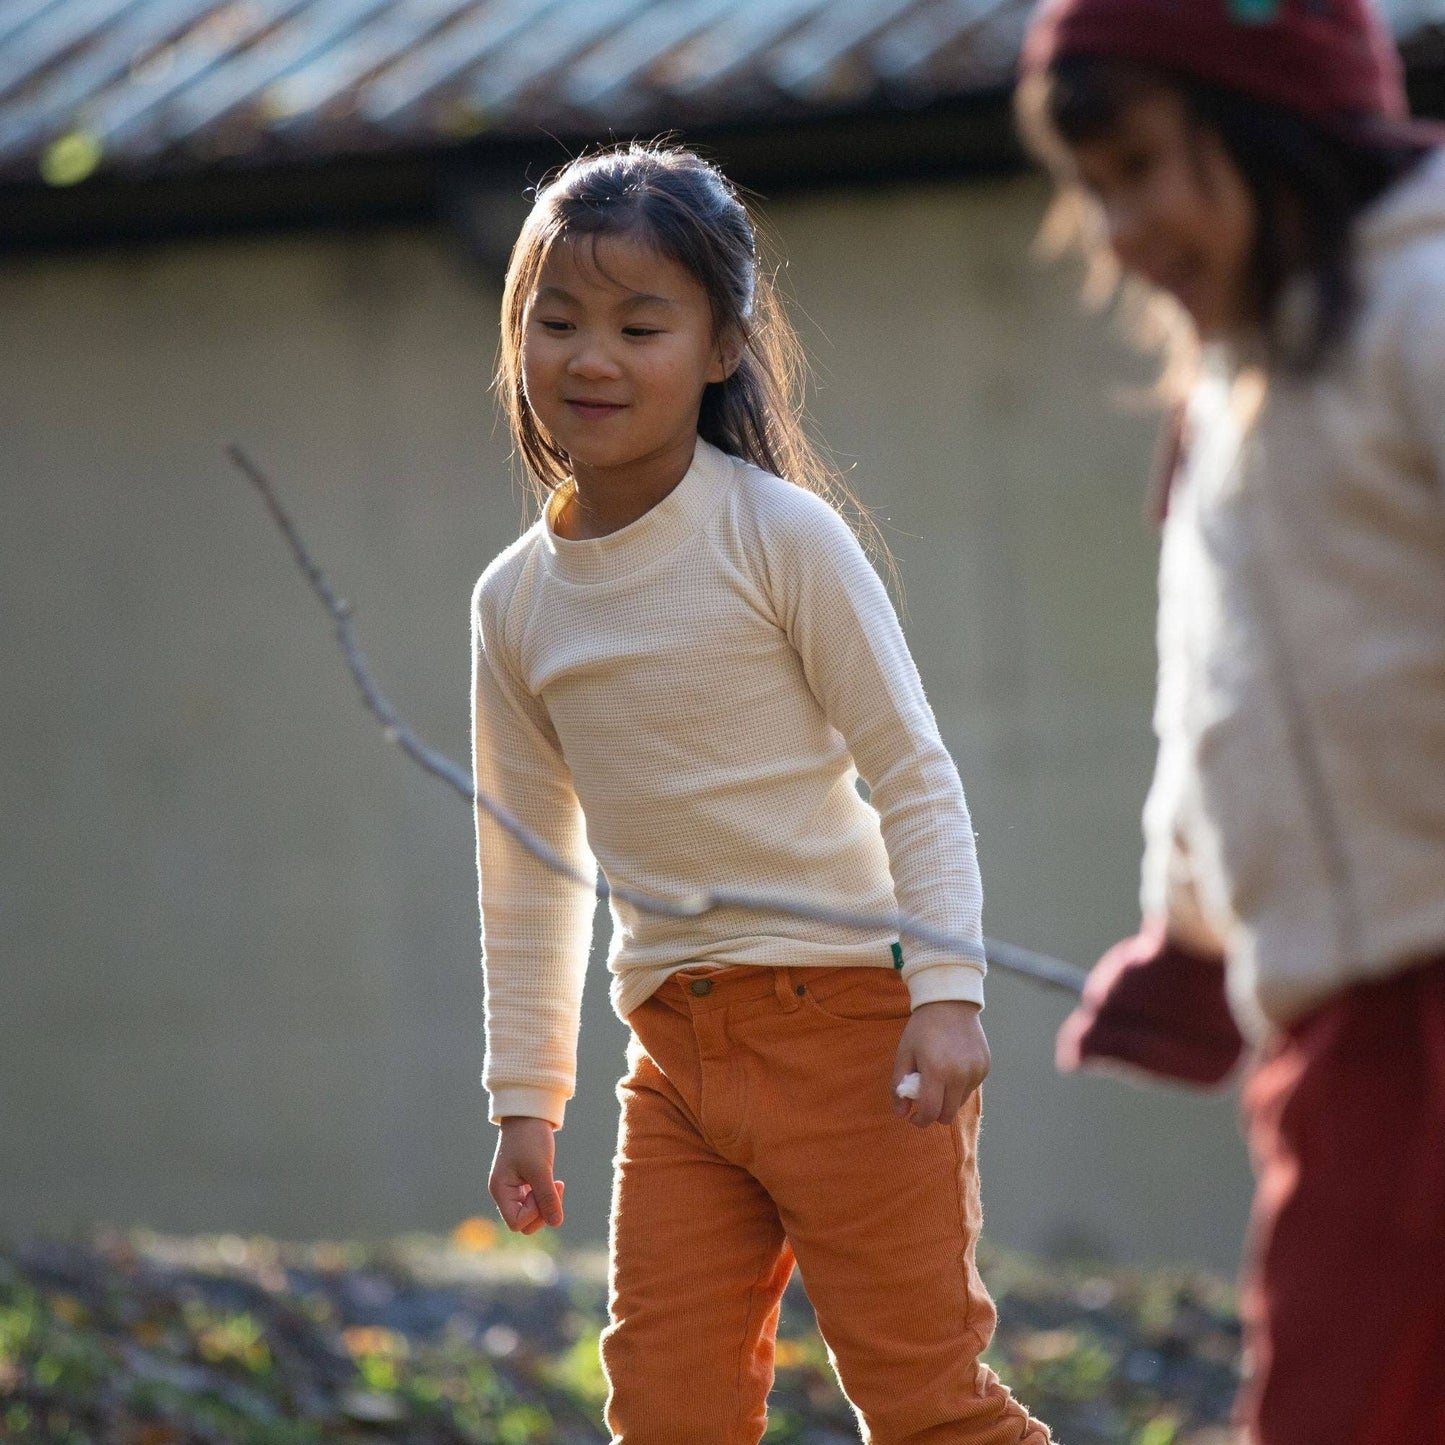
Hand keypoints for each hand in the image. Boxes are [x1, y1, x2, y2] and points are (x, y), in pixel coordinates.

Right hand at [489, 1116, 565, 1233]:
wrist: (529, 1114)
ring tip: (557, 1183)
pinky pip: (535, 1201)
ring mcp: (514, 1189)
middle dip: (543, 1211)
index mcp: (501, 1190)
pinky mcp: (524, 1183)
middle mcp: (504, 1193)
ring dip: (547, 1203)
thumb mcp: (541, 1168)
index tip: (543, 1189)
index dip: (534, 1213)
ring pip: (532, 1213)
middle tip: (556, 1187)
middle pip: (525, 1222)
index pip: (516, 1223)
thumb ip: (547, 1197)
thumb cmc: (530, 1138)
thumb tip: (556, 1223)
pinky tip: (554, 1181)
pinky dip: (546, 1195)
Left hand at [893, 1000, 989, 1127]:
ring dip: (947, 1100)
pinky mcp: (985, 1067)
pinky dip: (959, 1087)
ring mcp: (975, 1071)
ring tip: (938, 1079)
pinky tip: (952, 1067)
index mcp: (937, 1070)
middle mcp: (960, 1074)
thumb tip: (901, 1113)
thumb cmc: (922, 1028)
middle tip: (925, 1100)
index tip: (914, 1116)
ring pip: (959, 1103)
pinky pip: (970, 1089)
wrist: (950, 1002)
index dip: (920, 1120)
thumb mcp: (904, 1054)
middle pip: (948, 1115)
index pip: (931, 1112)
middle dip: (934, 1113)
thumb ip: (899, 1086)